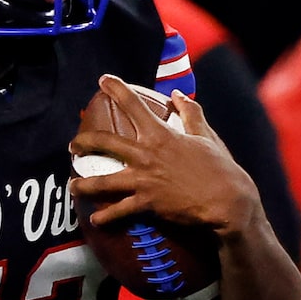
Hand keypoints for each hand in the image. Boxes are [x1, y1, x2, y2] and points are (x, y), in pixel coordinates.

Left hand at [69, 78, 260, 235]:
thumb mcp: (205, 135)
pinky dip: (105, 216)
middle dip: (84, 142)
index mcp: (161, 134)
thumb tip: (179, 94)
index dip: (117, 89)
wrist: (227, 199)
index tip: (103, 79)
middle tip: (73, 145)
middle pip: (105, 142)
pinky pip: (118, 210)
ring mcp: (144, 179)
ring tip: (73, 186)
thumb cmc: (219, 167)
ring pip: (103, 181)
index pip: (134, 105)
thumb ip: (190, 113)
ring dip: (84, 185)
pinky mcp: (147, 203)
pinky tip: (95, 220)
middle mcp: (147, 154)